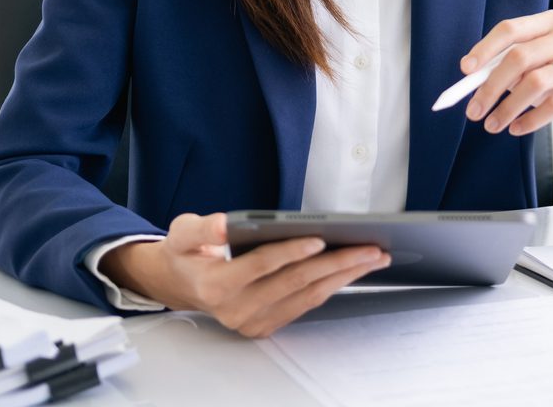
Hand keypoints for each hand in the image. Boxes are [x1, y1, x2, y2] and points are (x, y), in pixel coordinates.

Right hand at [99, 213, 389, 336]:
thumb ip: (202, 228)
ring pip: (307, 297)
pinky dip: (331, 286)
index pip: (262, 266)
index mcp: (216, 286)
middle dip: (337, 263)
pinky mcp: (265, 326)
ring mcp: (252, 322)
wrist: (180, 284)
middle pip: (295, 283)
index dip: (291, 251)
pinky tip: (351, 271)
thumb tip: (225, 224)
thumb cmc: (186, 253)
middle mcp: (236, 310)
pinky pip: (305, 305)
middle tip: (370, 248)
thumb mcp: (182, 232)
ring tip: (372, 257)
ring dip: (343, 276)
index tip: (320, 238)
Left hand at [460, 11, 552, 167]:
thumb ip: (503, 68)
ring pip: (535, 82)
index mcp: (549, 22)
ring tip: (491, 125)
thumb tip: (470, 81)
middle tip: (473, 111)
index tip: (465, 70)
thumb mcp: (529, 68)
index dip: (485, 49)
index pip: (510, 29)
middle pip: (520, 57)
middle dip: (491, 86)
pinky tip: (516, 129)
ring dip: (508, 108)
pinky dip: (530, 120)